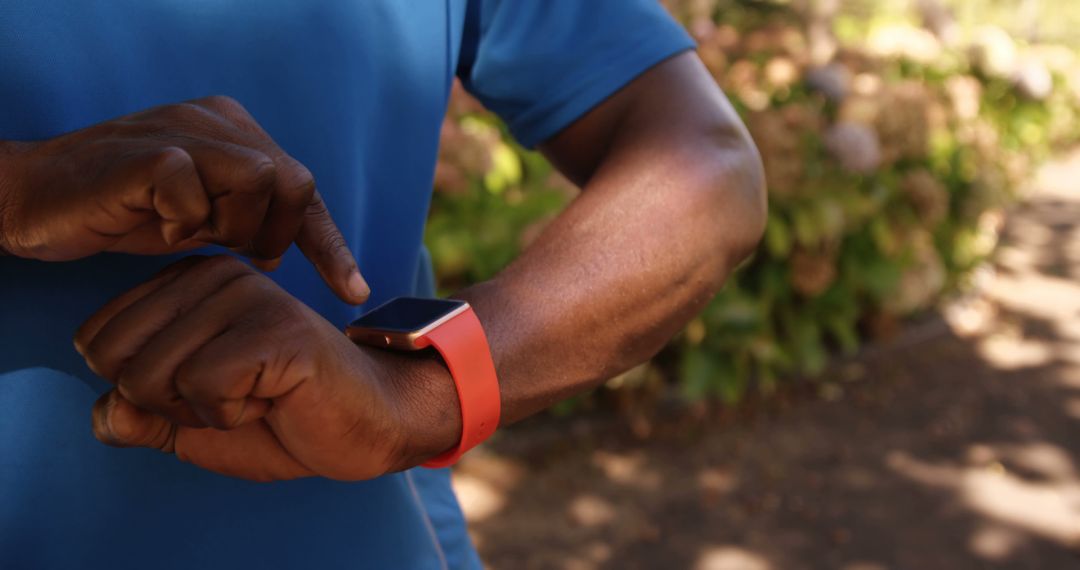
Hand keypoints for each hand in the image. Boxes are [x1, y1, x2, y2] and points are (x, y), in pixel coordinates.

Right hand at [0, 95, 367, 302]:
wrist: (37, 200)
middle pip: (295, 181)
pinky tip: (156, 225)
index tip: (354, 292)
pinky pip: (196, 191)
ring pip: (260, 179)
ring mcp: (184, 130)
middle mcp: (217, 121)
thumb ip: (242, 223)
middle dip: (275, 233)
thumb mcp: (199, 220)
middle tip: (234, 252)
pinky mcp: (152, 152)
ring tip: (191, 235)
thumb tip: (281, 249)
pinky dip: (182, 222)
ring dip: (232, 226)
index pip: (304, 189)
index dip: (330, 245)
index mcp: (236, 133)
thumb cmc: (121, 211)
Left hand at [73, 256, 460, 480]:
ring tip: (258, 396)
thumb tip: (106, 412)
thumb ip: (141, 415)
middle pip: (115, 359)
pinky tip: (276, 398)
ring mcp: (248, 294)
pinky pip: (203, 386)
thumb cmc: (285, 418)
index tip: (207, 390)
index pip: (96, 341)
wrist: (367, 427)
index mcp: (188, 284)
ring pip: (153, 375)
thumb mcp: (194, 421)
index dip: (142, 392)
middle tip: (232, 397)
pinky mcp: (276, 326)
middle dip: (164, 404)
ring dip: (202, 412)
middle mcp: (214, 274)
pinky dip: (233, 414)